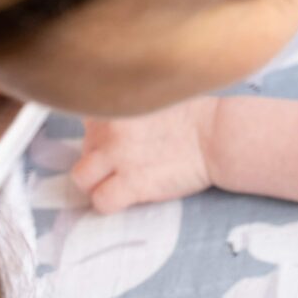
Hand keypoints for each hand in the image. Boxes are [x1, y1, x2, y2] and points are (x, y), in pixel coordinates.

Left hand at [73, 99, 217, 213]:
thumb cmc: (191, 115)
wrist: (217, 134)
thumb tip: (109, 124)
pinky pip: (100, 202)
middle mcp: (108, 128)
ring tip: (119, 182)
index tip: (120, 139)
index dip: (100, 134)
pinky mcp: (132, 184)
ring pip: (80, 178)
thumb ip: (125, 105)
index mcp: (114, 102)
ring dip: (95, 183)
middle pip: (83, 150)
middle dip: (100, 158)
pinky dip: (110, 202)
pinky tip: (128, 196)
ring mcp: (118, 156)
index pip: (84, 122)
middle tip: (128, 162)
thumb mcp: (150, 96)